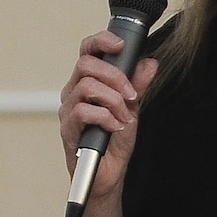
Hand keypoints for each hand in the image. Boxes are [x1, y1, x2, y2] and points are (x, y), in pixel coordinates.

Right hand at [57, 33, 160, 204]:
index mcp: (86, 82)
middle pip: (86, 64)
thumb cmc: (115, 142)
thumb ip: (138, 85)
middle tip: (131, 95)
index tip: (120, 46)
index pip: (87, 51)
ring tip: (124, 116)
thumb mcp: (132, 108)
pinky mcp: (67, 129)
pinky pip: (83, 112)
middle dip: (115, 77)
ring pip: (86, 86)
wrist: (109, 175)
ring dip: (112, 100)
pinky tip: (115, 127)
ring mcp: (68, 110)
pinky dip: (105, 117)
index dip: (101, 41)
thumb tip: (149, 63)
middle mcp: (73, 92)